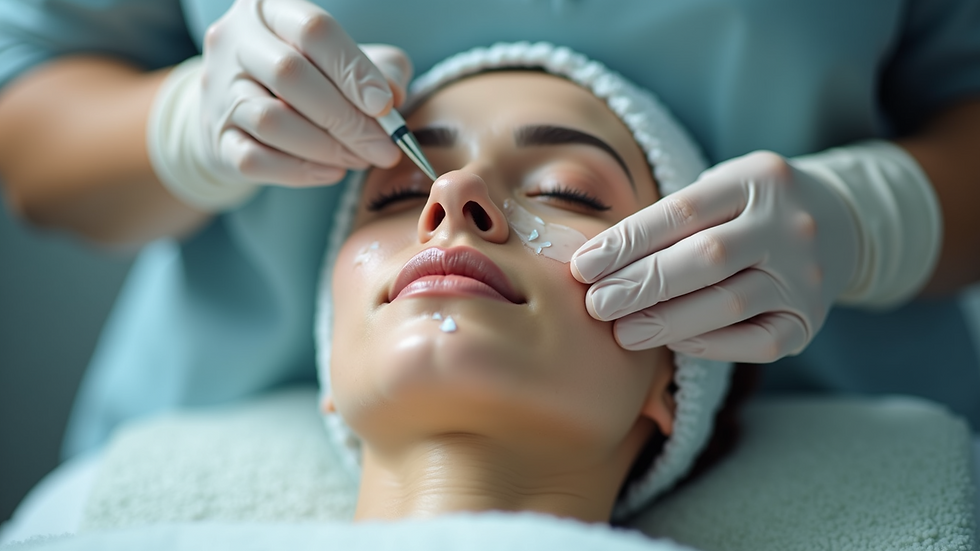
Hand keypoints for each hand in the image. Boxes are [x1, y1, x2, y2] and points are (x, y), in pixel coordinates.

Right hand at [201, 0, 411, 185]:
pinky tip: (331, 171)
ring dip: (325, 147)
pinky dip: (300, 171)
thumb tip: (393, 96)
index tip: (386, 106)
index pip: (314, 30)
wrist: (240, 110)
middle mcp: (235, 41)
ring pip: (271, 120)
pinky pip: (255, 159)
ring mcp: (218, 90)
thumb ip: (380, 69)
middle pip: (290, 75)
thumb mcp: (345, 61)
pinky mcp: (216, 137)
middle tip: (383, 149)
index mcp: (270, 9)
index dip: (354, 69)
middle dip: (347, 119)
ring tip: (359, 159)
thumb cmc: (307, 78)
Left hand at [570, 151, 859, 362]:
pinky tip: (673, 342)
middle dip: (642, 284)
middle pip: (706, 258)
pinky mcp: (810, 318)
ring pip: (729, 303)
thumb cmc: (752, 208)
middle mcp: (787, 225)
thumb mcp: (722, 189)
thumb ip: (672, 219)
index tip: (584, 266)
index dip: (628, 241)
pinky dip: (710, 344)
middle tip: (596, 304)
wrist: (841, 223)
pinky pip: (757, 340)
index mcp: (757, 180)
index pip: (683, 212)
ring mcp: (804, 274)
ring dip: (667, 321)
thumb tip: (599, 263)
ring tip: (622, 332)